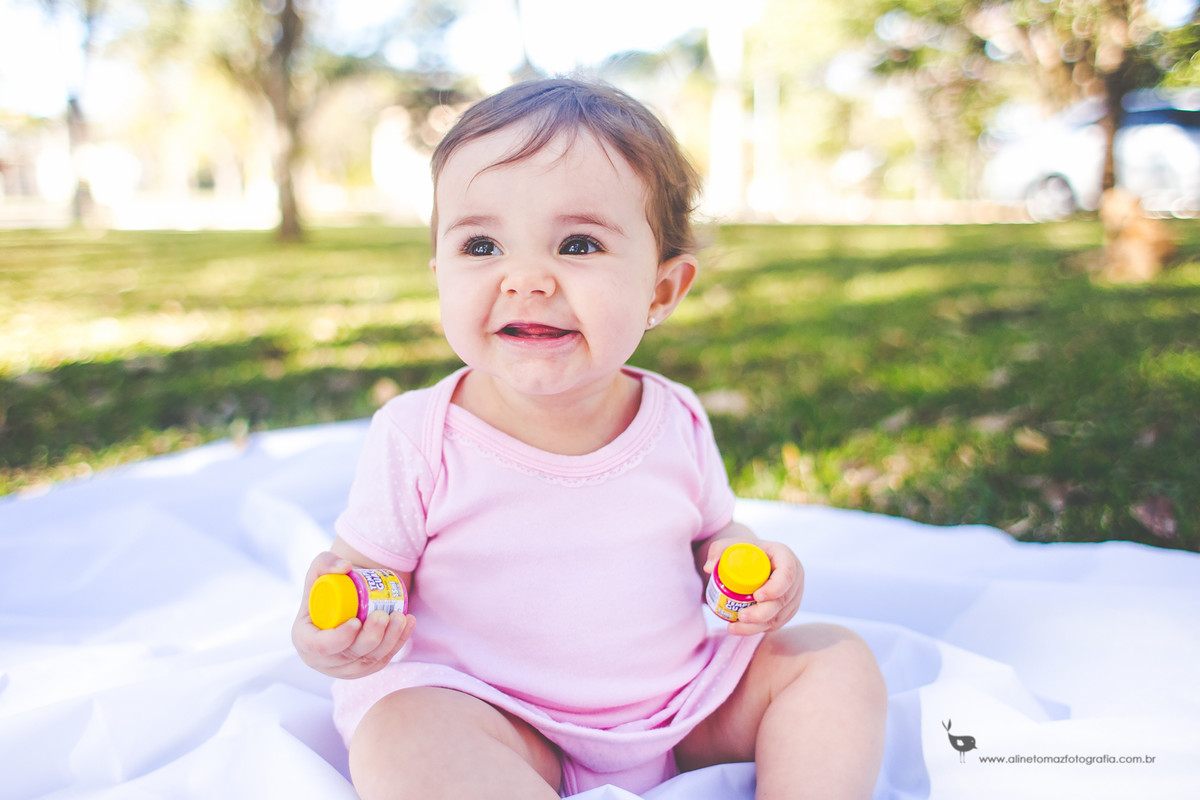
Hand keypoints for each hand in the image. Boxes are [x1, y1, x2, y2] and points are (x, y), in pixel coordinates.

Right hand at [291, 551, 415, 678]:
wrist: (340, 604)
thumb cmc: (326, 589)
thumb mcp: (319, 571)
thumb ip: (325, 563)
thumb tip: (345, 567)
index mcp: (306, 640)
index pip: (321, 646)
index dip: (340, 638)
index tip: (356, 621)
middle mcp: (323, 660)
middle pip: (351, 655)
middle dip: (372, 637)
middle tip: (385, 614)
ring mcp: (345, 668)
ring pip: (370, 661)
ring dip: (390, 641)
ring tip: (401, 617)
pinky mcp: (364, 669)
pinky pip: (382, 661)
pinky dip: (398, 644)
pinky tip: (408, 624)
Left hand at [703, 537, 803, 635]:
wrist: (753, 560)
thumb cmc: (743, 551)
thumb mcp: (731, 545)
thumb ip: (718, 550)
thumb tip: (709, 568)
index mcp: (785, 557)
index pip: (787, 574)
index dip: (775, 588)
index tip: (757, 596)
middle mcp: (794, 577)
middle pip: (784, 600)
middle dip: (762, 613)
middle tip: (741, 616)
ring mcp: (793, 596)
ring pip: (779, 616)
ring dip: (758, 625)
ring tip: (734, 627)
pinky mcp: (787, 610)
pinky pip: (777, 623)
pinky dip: (759, 628)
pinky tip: (742, 629)